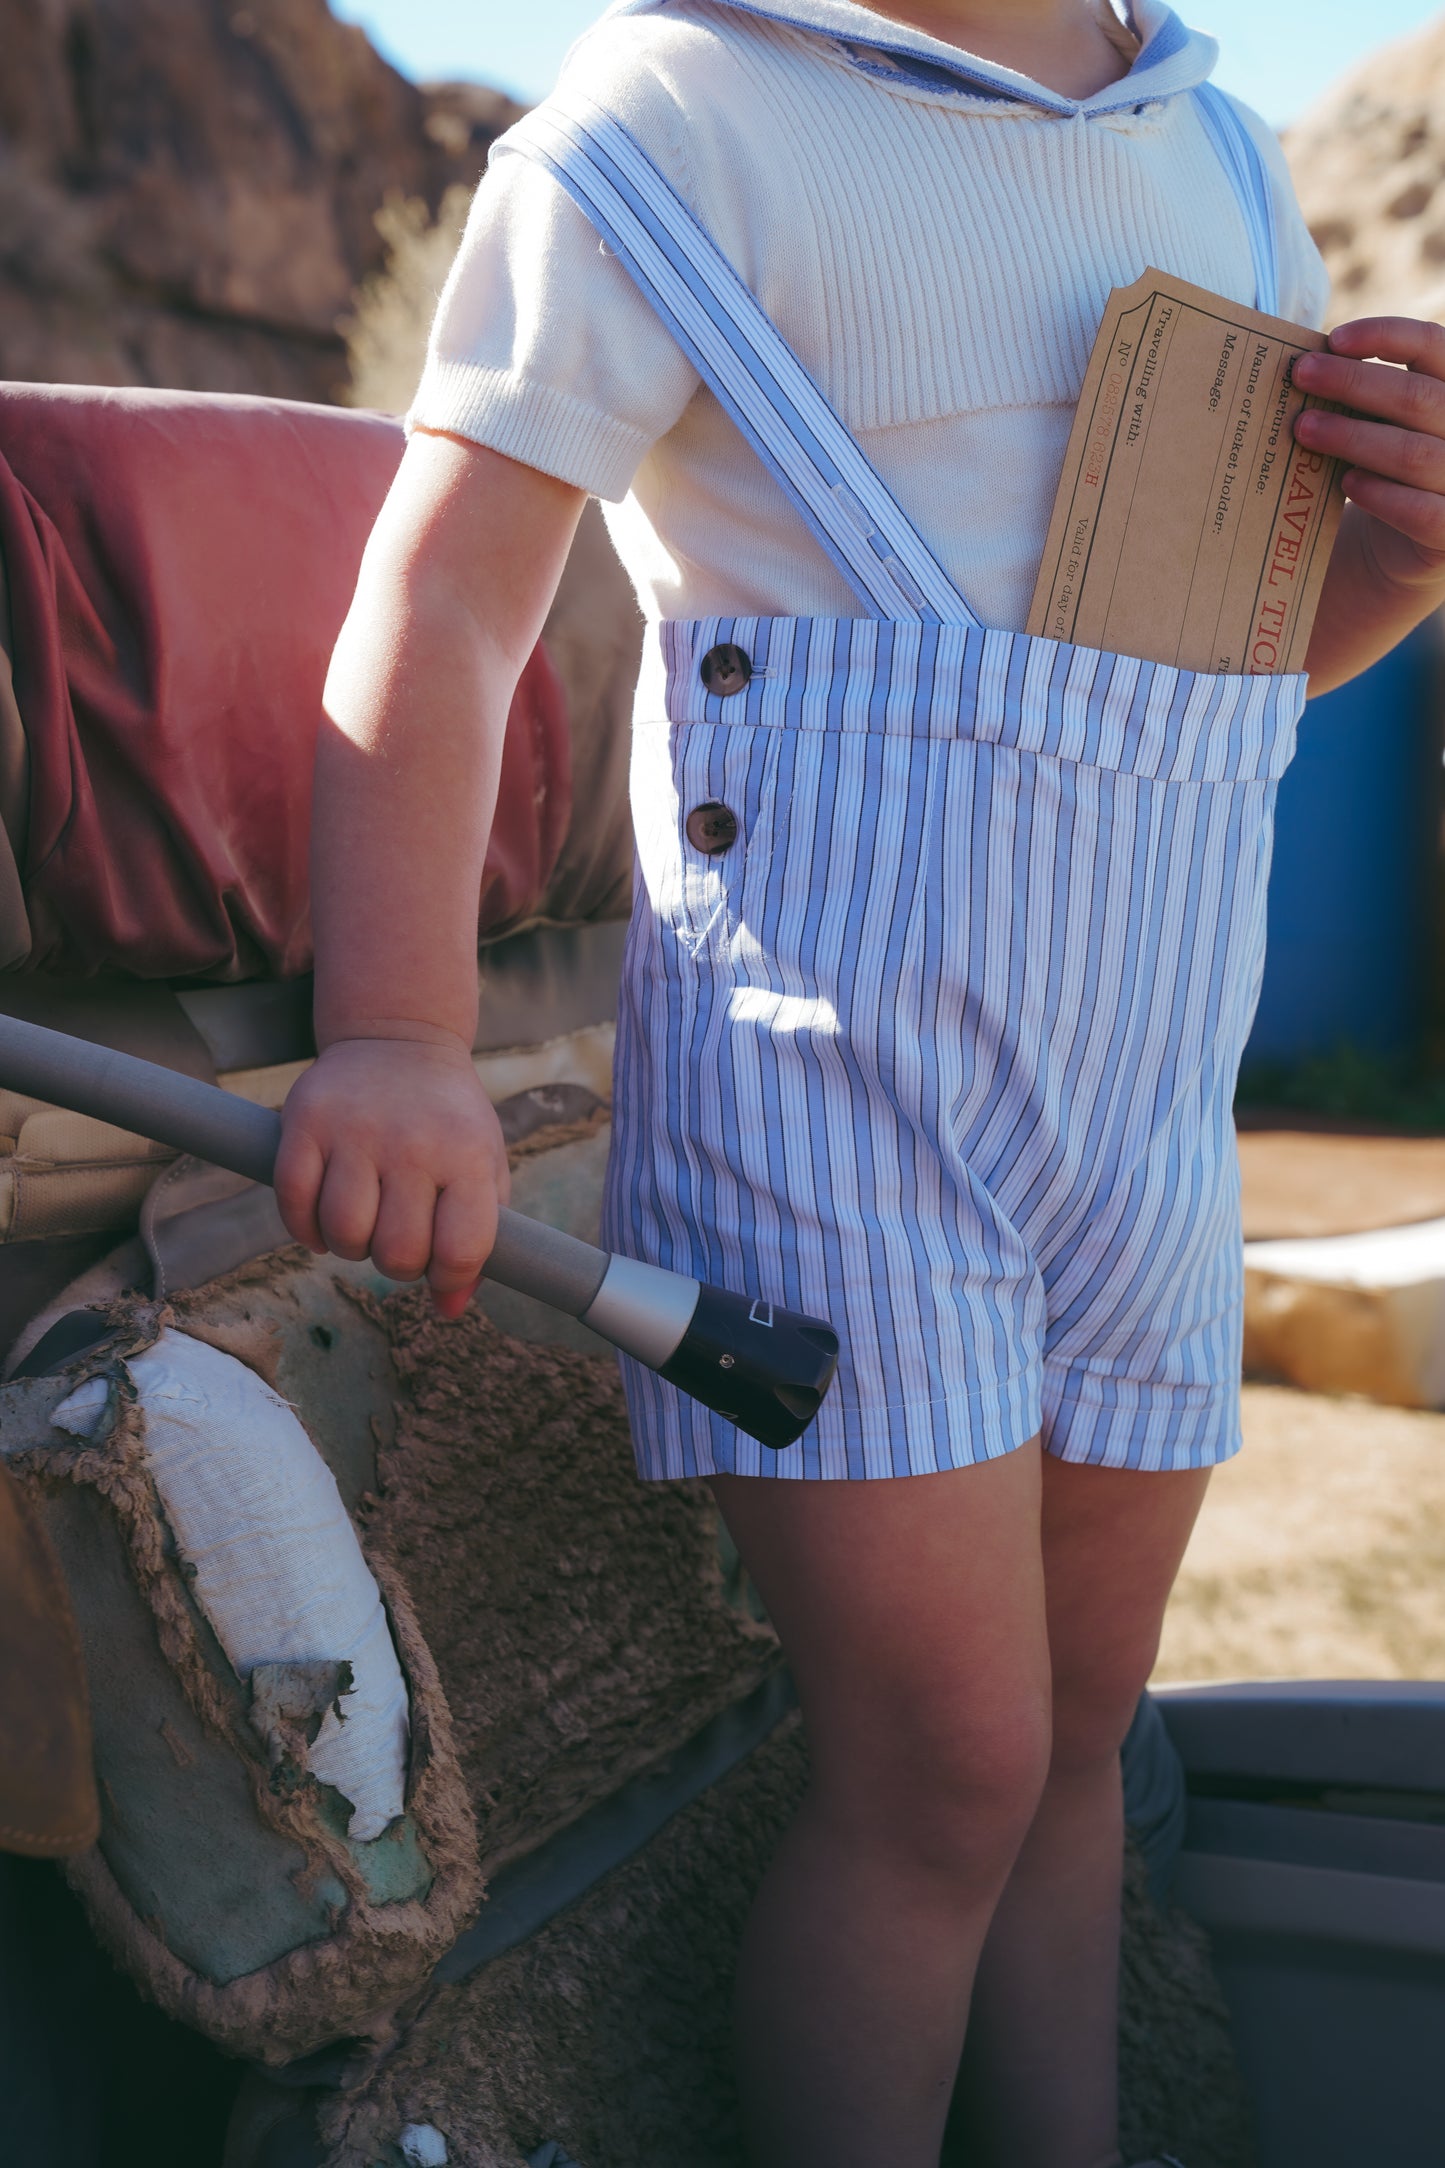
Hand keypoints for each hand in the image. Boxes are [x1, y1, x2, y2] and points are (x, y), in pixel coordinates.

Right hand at [274, 1035, 509, 1319]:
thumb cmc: (448, 1122)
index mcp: (467, 1156)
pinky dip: (305, 1229)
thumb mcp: (483, 1169)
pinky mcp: (305, 1122)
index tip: (439, 1269)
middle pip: (396, 1253)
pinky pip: (294, 1202)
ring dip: (349, 1247)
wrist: (399, 1040)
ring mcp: (356, 1131)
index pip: (461, 1250)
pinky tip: (323, 1222)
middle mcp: (413, 1143)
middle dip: (396, 1264)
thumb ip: (479, 1241)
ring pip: (344, 1233)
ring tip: (362, 1224)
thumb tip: (449, 1310)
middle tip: (396, 1238)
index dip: (448, 1278)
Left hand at [1294, 319, 1444, 594]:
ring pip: (1413, 454)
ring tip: (1303, 429)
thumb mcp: (1379, 425)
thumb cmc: (1384, 470)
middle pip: (1417, 398)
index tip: (1333, 338)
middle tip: (1300, 375)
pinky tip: (1347, 483)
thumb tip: (1306, 369)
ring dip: (1352, 438)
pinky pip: (1420, 512)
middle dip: (1352, 382)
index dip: (1387, 335)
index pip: (1434, 346)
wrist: (1400, 548)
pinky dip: (1381, 496)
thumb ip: (1362, 399)